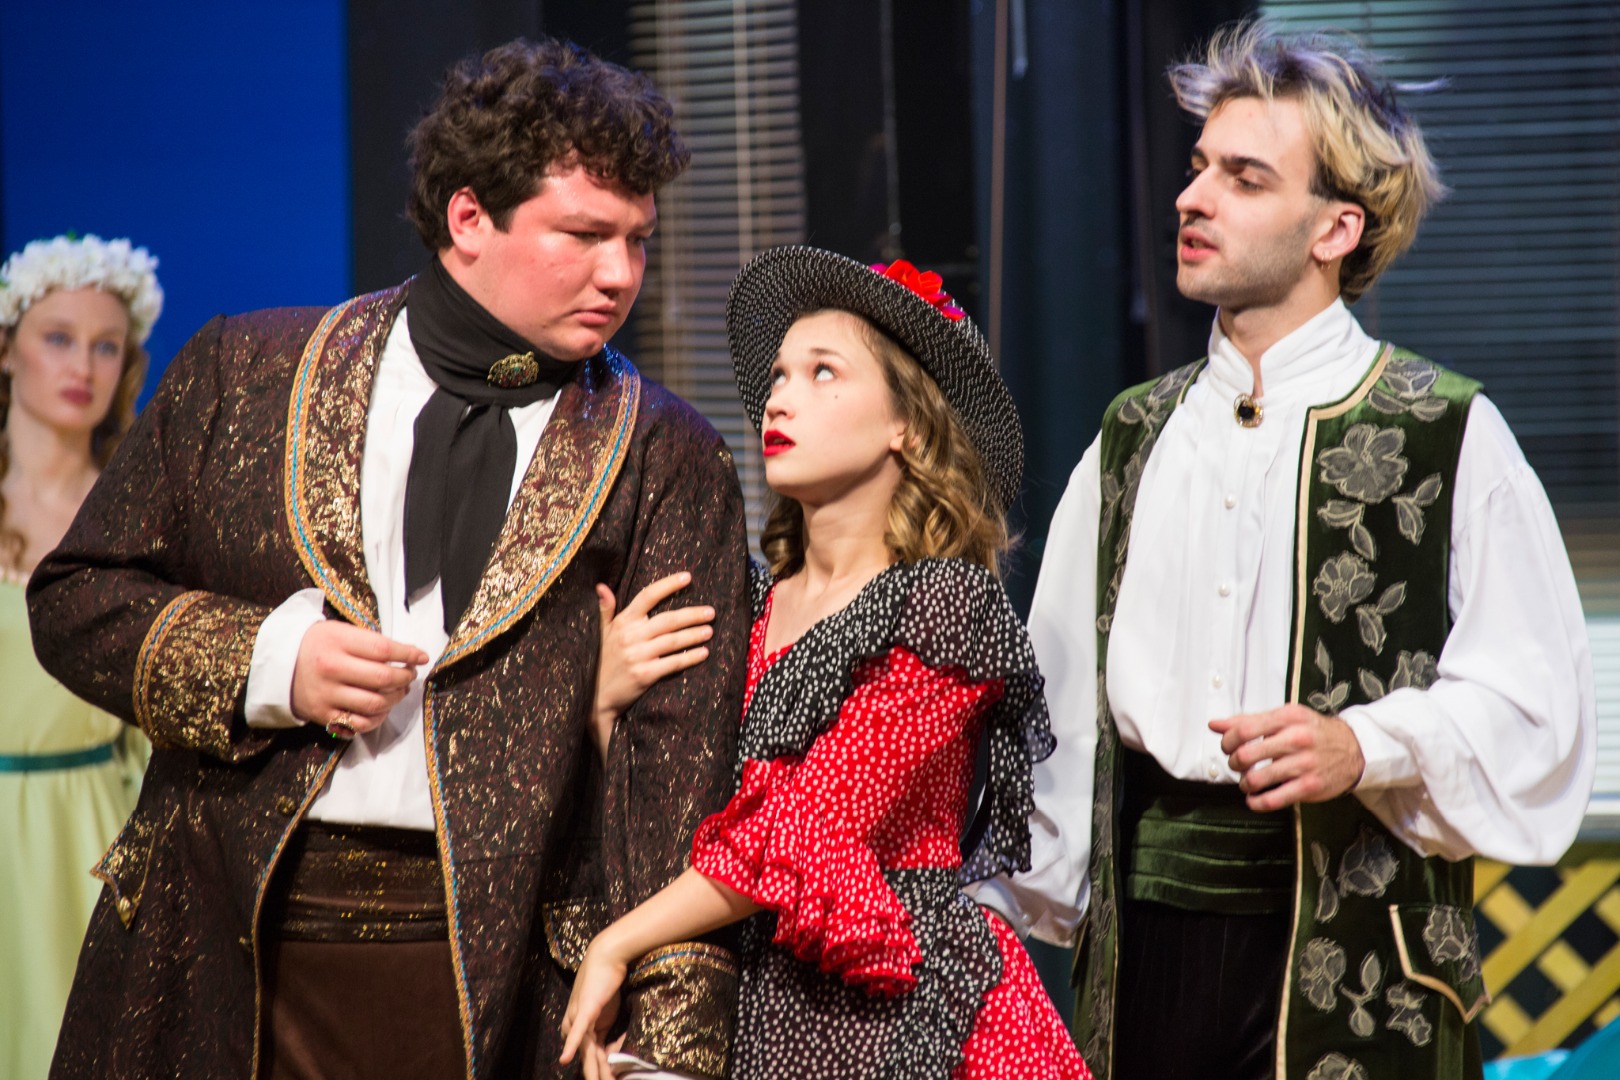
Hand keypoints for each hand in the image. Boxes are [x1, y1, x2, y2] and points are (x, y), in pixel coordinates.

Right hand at [289, 620, 428, 735]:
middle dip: (405, 677)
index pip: (383, 649)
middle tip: (410, 674)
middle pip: (382, 677)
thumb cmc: (317, 644)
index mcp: (337, 642)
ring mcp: (326, 694)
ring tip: (399, 690)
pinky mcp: (322, 715)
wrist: (276, 664)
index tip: (421, 656)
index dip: (408, 654)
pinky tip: (382, 708)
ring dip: (396, 698)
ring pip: (375, 703)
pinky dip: (378, 718)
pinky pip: (359, 723)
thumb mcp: (340, 631)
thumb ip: (372, 643)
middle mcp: (331, 668)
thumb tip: (410, 655)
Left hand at [559, 940, 630, 1078]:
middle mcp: (576, 1025)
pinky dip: (573, 1046)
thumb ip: (611, 1033)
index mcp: (583, 1027)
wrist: (608, 955)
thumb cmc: (609, 980)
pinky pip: (579, 1032)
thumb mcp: (611, 1013)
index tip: (611, 1079)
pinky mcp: (584, 1009)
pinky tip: (566, 1060)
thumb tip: (614, 1054)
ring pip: (586, 1051)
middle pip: (588, 1058)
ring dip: (591, 1070)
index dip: (601, 1070)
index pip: (593, 1055)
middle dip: (595, 1074)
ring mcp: (578, 1017)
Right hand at [591, 572, 714, 759]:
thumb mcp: (600, 633)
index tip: (688, 577)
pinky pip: (673, 663)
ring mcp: (637, 656)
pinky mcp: (644, 675)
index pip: (648, 596)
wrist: (596, 697)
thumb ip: (605, 609)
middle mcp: (630, 636)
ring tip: (710, 630)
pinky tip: (703, 653)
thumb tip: (601, 586)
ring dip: (694, 635)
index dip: (668, 585)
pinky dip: (690, 658)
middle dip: (692, 615)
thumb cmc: (601, 661)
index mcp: (622, 622)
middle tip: (711, 612)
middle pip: (668, 620)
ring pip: (673, 641)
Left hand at [1210, 704, 1365, 811]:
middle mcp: (1296, 739)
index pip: (1244, 729)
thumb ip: (1249, 721)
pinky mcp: (1309, 787)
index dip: (1227, 741)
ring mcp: (1304, 764)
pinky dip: (1257, 802)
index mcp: (1287, 718)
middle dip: (1234, 763)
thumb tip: (1215, 724)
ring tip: (1248, 781)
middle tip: (1238, 765)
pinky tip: (1254, 799)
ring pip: (1256, 779)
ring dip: (1244, 783)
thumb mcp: (1285, 718)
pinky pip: (1274, 799)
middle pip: (1246, 755)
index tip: (1228, 746)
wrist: (1355, 749)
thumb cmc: (1314, 732)